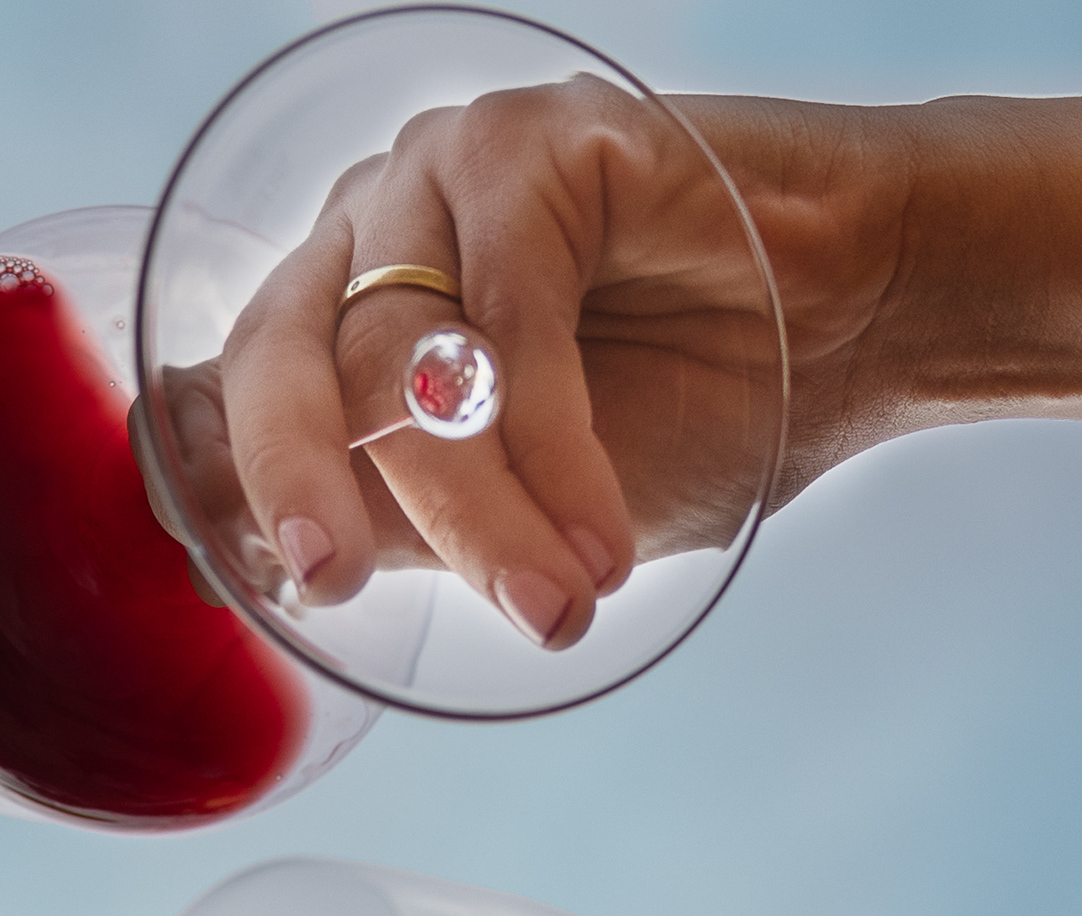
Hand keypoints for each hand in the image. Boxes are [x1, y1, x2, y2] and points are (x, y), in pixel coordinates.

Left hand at [176, 83, 908, 646]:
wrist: (858, 322)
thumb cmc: (690, 413)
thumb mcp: (513, 510)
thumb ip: (393, 522)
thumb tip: (250, 571)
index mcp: (337, 322)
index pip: (232, 397)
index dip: (223, 487)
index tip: (262, 585)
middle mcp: (370, 239)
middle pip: (283, 364)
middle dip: (301, 487)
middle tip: (333, 586)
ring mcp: (440, 180)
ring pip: (399, 360)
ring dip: (477, 510)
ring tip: (555, 603)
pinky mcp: (527, 146)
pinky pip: (505, 317)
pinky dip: (548, 445)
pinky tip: (599, 533)